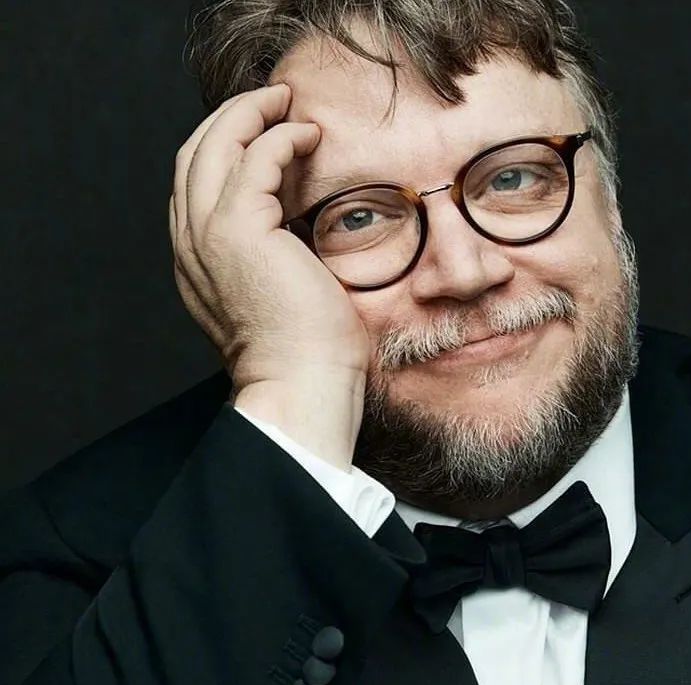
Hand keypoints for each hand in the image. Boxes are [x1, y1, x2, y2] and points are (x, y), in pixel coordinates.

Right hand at [169, 84, 368, 467]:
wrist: (302, 387)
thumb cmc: (305, 355)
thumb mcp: (279, 298)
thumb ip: (270, 259)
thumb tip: (295, 230)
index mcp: (198, 264)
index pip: (196, 186)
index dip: (225, 149)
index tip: (264, 133)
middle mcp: (191, 245)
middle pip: (194, 155)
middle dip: (232, 119)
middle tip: (275, 101)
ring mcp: (209, 235)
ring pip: (214, 146)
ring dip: (251, 114)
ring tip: (287, 102)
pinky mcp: (239, 230)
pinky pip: (254, 158)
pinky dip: (280, 137)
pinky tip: (308, 136)